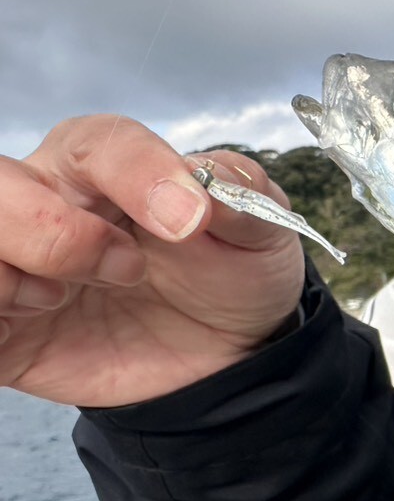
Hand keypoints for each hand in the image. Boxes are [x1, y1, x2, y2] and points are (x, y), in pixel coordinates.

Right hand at [0, 116, 305, 406]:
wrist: (224, 356)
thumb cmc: (231, 276)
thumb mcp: (261, 236)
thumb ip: (243, 198)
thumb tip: (210, 182)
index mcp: (108, 166)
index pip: (98, 144)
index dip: (138, 172)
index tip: (189, 218)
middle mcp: (48, 202)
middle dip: (52, 228)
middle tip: (126, 268)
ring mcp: (17, 260)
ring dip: (20, 266)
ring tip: (68, 297)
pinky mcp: (3, 325)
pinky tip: (39, 317)